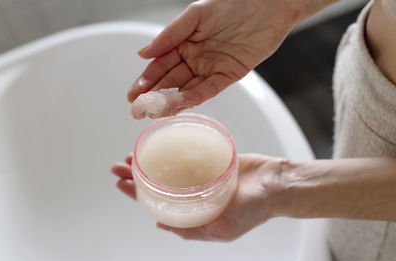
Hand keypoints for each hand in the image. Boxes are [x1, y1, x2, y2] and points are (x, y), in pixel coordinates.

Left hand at [111, 153, 289, 240]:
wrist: (277, 184)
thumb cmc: (255, 209)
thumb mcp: (223, 228)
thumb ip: (192, 230)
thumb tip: (160, 225)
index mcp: (194, 213)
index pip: (157, 204)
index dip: (136, 194)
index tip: (120, 184)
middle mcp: (194, 195)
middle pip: (158, 185)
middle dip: (135, 176)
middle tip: (118, 166)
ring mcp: (201, 177)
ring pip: (168, 169)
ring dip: (148, 163)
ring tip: (130, 156)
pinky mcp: (210, 161)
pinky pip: (186, 155)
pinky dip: (170, 150)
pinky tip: (159, 144)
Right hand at [128, 0, 305, 117]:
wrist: (266, 5)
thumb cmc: (231, 3)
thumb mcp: (195, 15)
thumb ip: (170, 36)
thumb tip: (142, 54)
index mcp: (183, 44)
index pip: (160, 66)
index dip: (145, 81)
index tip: (132, 96)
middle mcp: (195, 59)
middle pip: (170, 82)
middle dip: (153, 97)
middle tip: (138, 112)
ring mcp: (211, 69)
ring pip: (187, 89)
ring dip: (171, 102)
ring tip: (154, 113)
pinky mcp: (228, 76)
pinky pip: (208, 90)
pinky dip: (194, 98)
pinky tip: (179, 105)